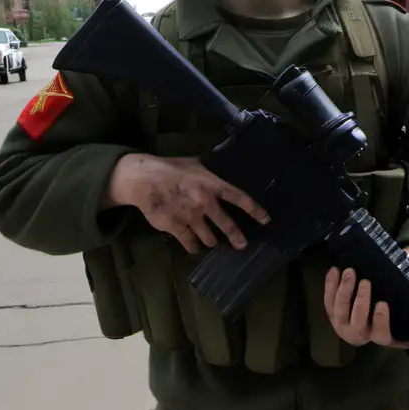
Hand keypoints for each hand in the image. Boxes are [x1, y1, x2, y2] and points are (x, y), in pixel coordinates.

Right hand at [104, 154, 268, 252]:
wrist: (142, 179)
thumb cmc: (168, 168)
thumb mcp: (193, 163)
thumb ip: (209, 170)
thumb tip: (222, 163)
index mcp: (212, 184)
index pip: (240, 198)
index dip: (255, 210)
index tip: (266, 220)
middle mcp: (205, 202)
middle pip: (227, 225)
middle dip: (237, 238)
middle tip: (242, 245)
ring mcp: (191, 217)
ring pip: (209, 238)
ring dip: (211, 241)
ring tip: (211, 242)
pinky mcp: (177, 227)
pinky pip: (190, 243)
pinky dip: (192, 245)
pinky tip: (193, 246)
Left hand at [323, 245, 408, 350]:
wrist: (380, 300)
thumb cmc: (400, 309)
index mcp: (381, 337)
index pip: (380, 334)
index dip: (380, 321)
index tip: (383, 304)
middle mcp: (361, 334)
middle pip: (356, 322)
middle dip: (359, 302)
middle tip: (365, 282)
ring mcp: (343, 323)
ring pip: (339, 310)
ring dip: (343, 290)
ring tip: (350, 272)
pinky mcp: (332, 312)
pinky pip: (327, 300)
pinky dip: (329, 285)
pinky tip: (334, 271)